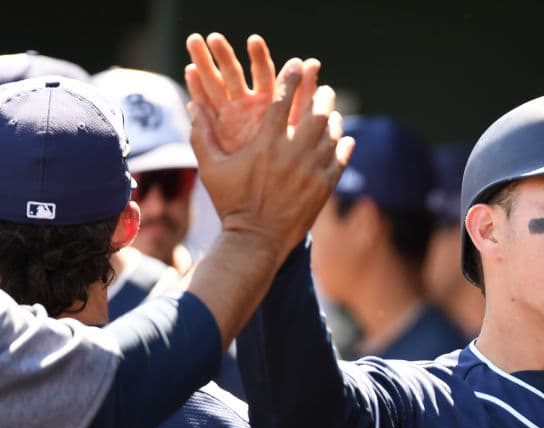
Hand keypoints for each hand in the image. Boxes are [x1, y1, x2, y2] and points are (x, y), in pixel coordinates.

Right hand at [184, 33, 353, 254]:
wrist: (255, 240)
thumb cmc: (230, 203)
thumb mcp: (210, 169)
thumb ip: (201, 135)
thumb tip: (192, 105)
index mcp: (266, 144)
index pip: (282, 102)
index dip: (291, 79)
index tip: (298, 64)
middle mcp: (292, 154)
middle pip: (315, 114)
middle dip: (321, 95)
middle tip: (323, 86)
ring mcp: (311, 172)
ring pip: (331, 135)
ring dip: (333, 120)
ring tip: (333, 111)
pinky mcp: (324, 188)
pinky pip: (340, 160)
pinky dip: (344, 146)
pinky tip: (344, 138)